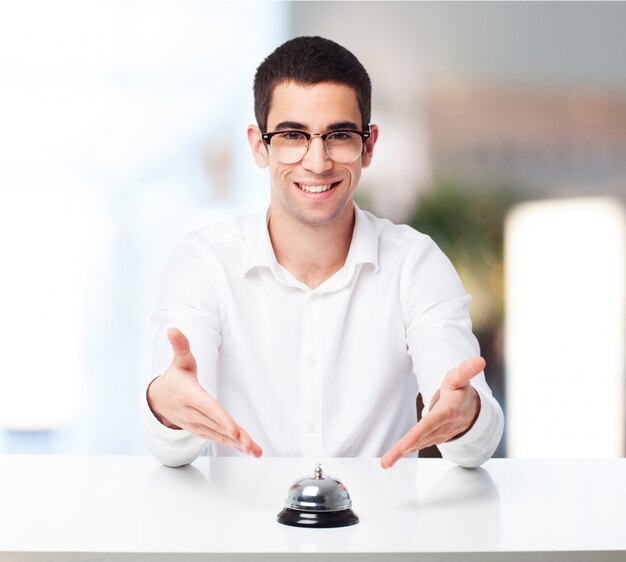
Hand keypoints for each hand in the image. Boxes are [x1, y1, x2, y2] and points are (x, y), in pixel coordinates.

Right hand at [147, 327, 261, 457]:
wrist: (159, 399)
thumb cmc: (175, 377)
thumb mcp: (179, 360)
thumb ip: (180, 346)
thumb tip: (174, 329)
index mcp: (190, 396)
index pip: (209, 408)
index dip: (222, 419)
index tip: (234, 430)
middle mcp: (193, 414)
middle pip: (217, 426)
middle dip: (235, 436)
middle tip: (251, 446)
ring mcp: (197, 424)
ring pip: (220, 436)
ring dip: (238, 445)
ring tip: (255, 452)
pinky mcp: (201, 430)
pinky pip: (219, 439)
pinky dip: (233, 445)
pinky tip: (248, 450)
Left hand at [380, 356, 483, 468]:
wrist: (472, 409)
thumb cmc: (461, 391)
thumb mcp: (461, 377)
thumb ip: (466, 369)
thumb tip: (479, 360)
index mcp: (447, 412)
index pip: (429, 424)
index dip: (416, 436)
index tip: (403, 447)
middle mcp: (443, 427)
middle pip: (420, 438)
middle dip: (402, 450)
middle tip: (386, 463)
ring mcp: (439, 435)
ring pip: (418, 444)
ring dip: (401, 453)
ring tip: (386, 463)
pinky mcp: (434, 438)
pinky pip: (418, 444)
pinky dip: (405, 451)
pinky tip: (393, 457)